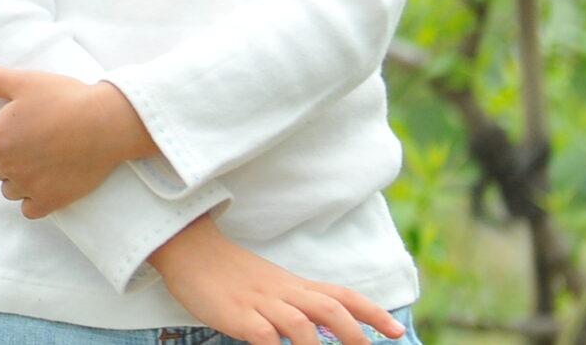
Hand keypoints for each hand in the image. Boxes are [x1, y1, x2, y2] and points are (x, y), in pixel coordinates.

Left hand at [0, 65, 151, 216]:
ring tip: (38, 163)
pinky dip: (34, 200)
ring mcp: (28, 185)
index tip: (8, 133)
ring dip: (17, 180)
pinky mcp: (50, 201)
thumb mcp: (23, 81)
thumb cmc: (64, 98)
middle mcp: (7, 165)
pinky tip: (46, 184)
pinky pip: (29, 210)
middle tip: (28, 144)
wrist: (106, 123)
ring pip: (9, 190)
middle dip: (3, 159)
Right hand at [147, 214, 404, 344]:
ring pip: (301, 324)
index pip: (341, 295)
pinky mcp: (238, 316)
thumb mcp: (269, 285)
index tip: (397, 330)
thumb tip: (321, 330)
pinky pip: (264, 336)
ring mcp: (261, 304)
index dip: (371, 312)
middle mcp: (284, 293)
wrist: (189, 249)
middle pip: (329, 309)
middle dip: (355, 336)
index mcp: (294, 285)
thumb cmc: (229, 273)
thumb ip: (294, 304)